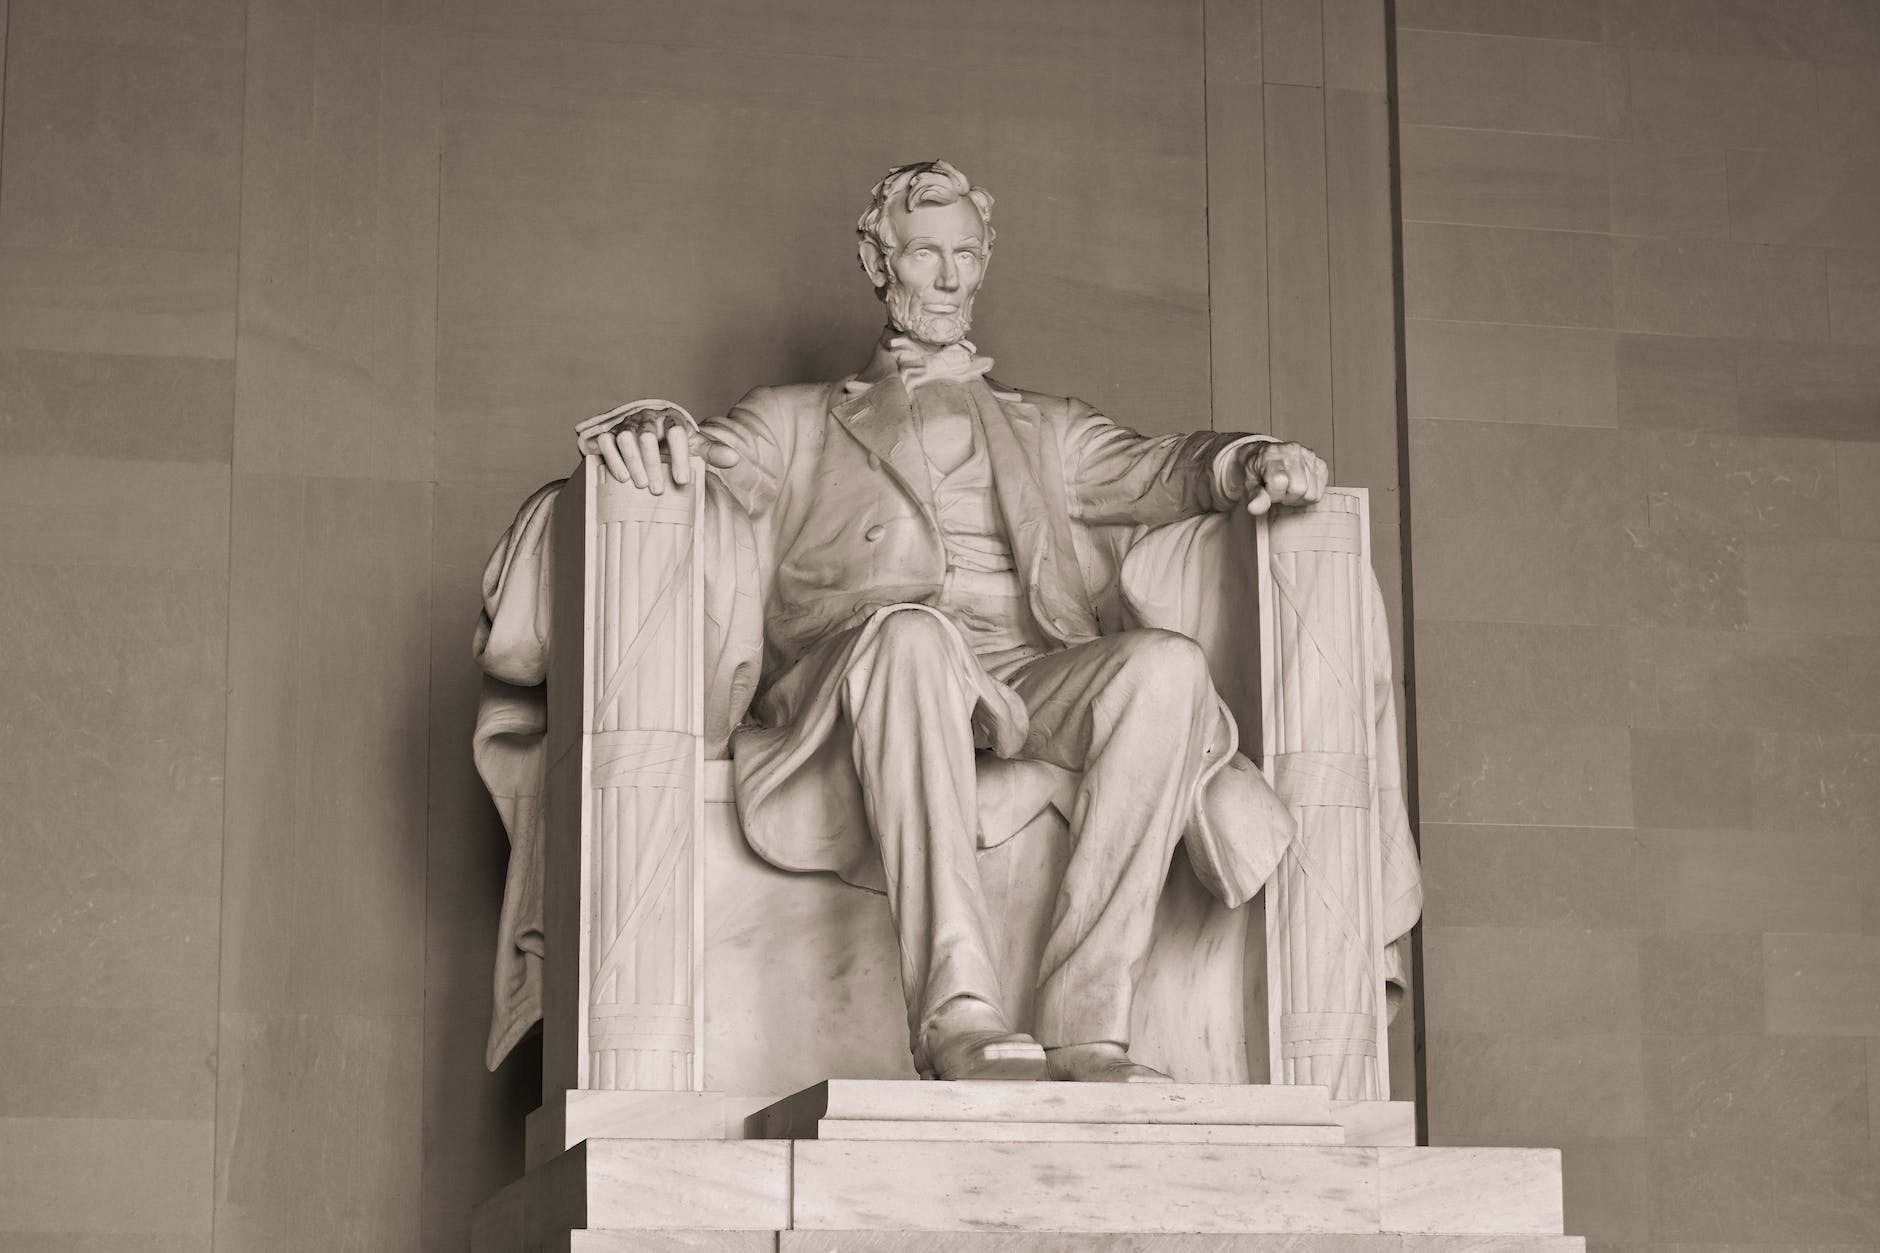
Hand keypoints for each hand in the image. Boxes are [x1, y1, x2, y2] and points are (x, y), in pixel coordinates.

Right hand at [576, 401, 739, 492]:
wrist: (644, 431)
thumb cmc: (671, 441)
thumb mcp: (692, 444)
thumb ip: (711, 450)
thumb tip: (735, 459)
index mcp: (670, 420)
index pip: (676, 432)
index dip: (680, 456)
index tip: (683, 480)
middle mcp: (647, 419)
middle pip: (648, 437)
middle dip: (653, 464)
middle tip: (657, 490)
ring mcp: (626, 425)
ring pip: (625, 437)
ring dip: (632, 462)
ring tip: (640, 485)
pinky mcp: (608, 432)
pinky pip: (605, 441)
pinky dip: (612, 458)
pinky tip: (622, 477)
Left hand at [1240, 441, 1326, 516]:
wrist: (1264, 457)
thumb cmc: (1258, 472)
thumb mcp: (1249, 485)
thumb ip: (1255, 496)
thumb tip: (1255, 508)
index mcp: (1272, 454)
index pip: (1280, 481)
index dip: (1273, 493)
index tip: (1268, 490)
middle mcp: (1293, 451)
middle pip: (1299, 489)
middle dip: (1287, 496)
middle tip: (1278, 491)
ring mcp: (1309, 456)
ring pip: (1311, 493)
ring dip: (1298, 498)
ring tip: (1287, 489)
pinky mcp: (1320, 463)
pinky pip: (1320, 492)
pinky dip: (1308, 495)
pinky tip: (1298, 487)